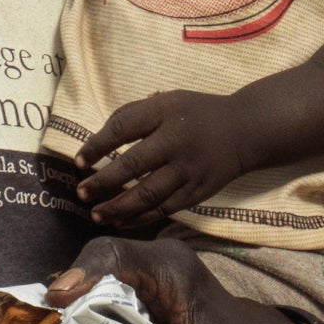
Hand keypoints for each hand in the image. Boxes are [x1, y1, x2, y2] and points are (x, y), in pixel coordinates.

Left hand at [68, 94, 238, 232]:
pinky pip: (164, 209)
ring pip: (148, 194)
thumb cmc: (196, 115)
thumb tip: (99, 141)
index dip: (97, 145)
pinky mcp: (196, 192)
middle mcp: (176, 142)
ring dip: (119, 207)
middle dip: (103, 182)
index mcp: (165, 114)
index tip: (79, 161)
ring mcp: (188, 170)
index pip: (123, 127)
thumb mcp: (167, 102)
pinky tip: (120, 222)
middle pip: (133, 165)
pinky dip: (140, 218)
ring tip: (96, 215)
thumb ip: (135, 115)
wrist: (244, 131)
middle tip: (81, 193)